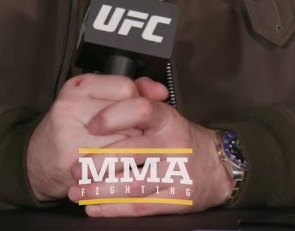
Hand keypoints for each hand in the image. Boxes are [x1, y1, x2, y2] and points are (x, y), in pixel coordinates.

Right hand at [25, 74, 142, 201]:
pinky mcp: (73, 165)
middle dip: (139, 132)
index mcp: (78, 87)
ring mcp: (70, 136)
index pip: (126, 89)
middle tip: (133, 140)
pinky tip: (119, 172)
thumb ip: (128, 92)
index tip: (134, 116)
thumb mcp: (93, 101)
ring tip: (126, 157)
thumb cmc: (69, 130)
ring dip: (134, 154)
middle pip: (128, 118)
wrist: (36, 162)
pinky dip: (123, 173)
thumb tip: (160, 91)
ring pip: (125, 145)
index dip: (137, 104)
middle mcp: (70, 108)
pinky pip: (114, 169)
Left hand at [67, 78, 234, 215]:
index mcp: (167, 119)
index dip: (114, 116)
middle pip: (132, 151)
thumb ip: (144, 95)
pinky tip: (95, 208)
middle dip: (98, 161)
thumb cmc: (182, 139)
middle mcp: (173, 145)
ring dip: (101, 190)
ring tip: (77, 192)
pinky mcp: (177, 199)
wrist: (219, 167)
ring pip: (134, 183)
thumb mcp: (167, 113)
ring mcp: (176, 173)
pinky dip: (115, 209)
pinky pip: (141, 206)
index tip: (92, 125)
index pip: (141, 109)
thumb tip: (128, 83)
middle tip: (75, 167)